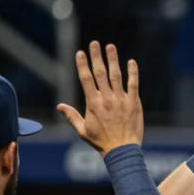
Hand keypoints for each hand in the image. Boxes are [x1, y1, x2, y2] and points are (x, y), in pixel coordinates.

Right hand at [58, 41, 143, 156]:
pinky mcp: (134, 103)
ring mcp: (121, 100)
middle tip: (94, 43)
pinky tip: (131, 61)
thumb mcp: (83, 130)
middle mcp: (106, 99)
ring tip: (110, 46)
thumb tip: (59, 106)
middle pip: (100, 73)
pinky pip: (133, 84)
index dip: (83, 65)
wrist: (122, 150)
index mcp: (93, 104)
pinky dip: (132, 72)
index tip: (80, 52)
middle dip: (97, 57)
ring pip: (116, 75)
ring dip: (113, 59)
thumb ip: (72, 116)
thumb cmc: (101, 142)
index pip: (86, 79)